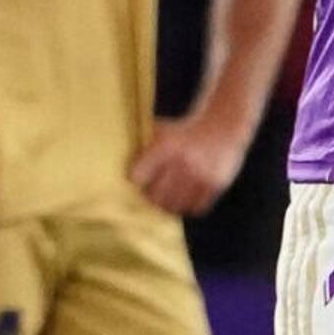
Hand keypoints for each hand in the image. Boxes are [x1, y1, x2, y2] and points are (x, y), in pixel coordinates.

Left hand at [129, 110, 250, 216]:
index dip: (136, 180)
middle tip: (152, 192)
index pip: (137, 177)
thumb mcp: (162, 130)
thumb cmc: (183, 130)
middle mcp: (183, 161)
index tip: (137, 179)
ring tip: (167, 198)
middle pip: (154, 197)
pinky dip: (188, 207)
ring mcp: (201, 175)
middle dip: (151, 196)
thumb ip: (140, 143)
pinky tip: (186, 197)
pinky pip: (195, 209)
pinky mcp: (215, 185)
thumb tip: (110, 155)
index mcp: (165, 146)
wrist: (223, 125)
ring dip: (168, 205)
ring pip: (174, 206)